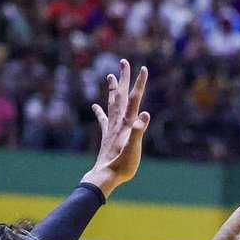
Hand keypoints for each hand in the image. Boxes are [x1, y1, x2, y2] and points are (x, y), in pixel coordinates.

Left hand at [87, 58, 150, 194]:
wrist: (105, 177)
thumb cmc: (122, 165)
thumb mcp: (133, 149)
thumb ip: (138, 131)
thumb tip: (145, 113)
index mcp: (127, 123)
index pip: (136, 99)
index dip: (140, 84)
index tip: (143, 68)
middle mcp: (118, 123)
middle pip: (122, 96)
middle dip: (124, 79)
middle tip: (124, 62)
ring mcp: (111, 129)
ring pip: (112, 104)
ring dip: (113, 89)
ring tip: (111, 76)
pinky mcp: (107, 136)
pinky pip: (103, 120)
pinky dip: (99, 111)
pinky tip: (95, 105)